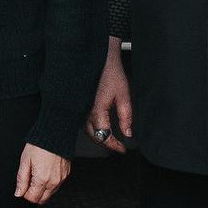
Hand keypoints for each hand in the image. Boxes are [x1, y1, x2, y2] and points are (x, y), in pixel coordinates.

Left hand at [15, 143, 70, 204]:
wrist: (55, 134)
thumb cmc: (39, 145)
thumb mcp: (25, 161)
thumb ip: (21, 180)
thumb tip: (18, 193)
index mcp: (42, 179)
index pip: (32, 198)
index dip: (25, 193)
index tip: (23, 185)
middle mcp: (54, 181)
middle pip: (42, 199)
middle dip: (34, 194)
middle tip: (29, 181)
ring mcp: (62, 178)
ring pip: (50, 193)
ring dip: (42, 189)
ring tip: (37, 173)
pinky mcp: (66, 174)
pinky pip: (57, 185)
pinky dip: (50, 183)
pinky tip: (45, 171)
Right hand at [88, 35, 132, 152]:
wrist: (99, 58)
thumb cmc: (111, 73)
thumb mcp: (124, 95)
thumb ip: (126, 116)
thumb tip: (128, 133)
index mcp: (96, 111)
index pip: (104, 136)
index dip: (114, 145)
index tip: (123, 149)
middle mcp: (85, 112)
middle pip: (94, 137)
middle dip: (106, 143)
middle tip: (118, 146)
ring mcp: (80, 109)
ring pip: (87, 131)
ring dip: (98, 137)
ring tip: (111, 139)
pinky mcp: (79, 105)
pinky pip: (84, 122)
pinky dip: (93, 129)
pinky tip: (101, 128)